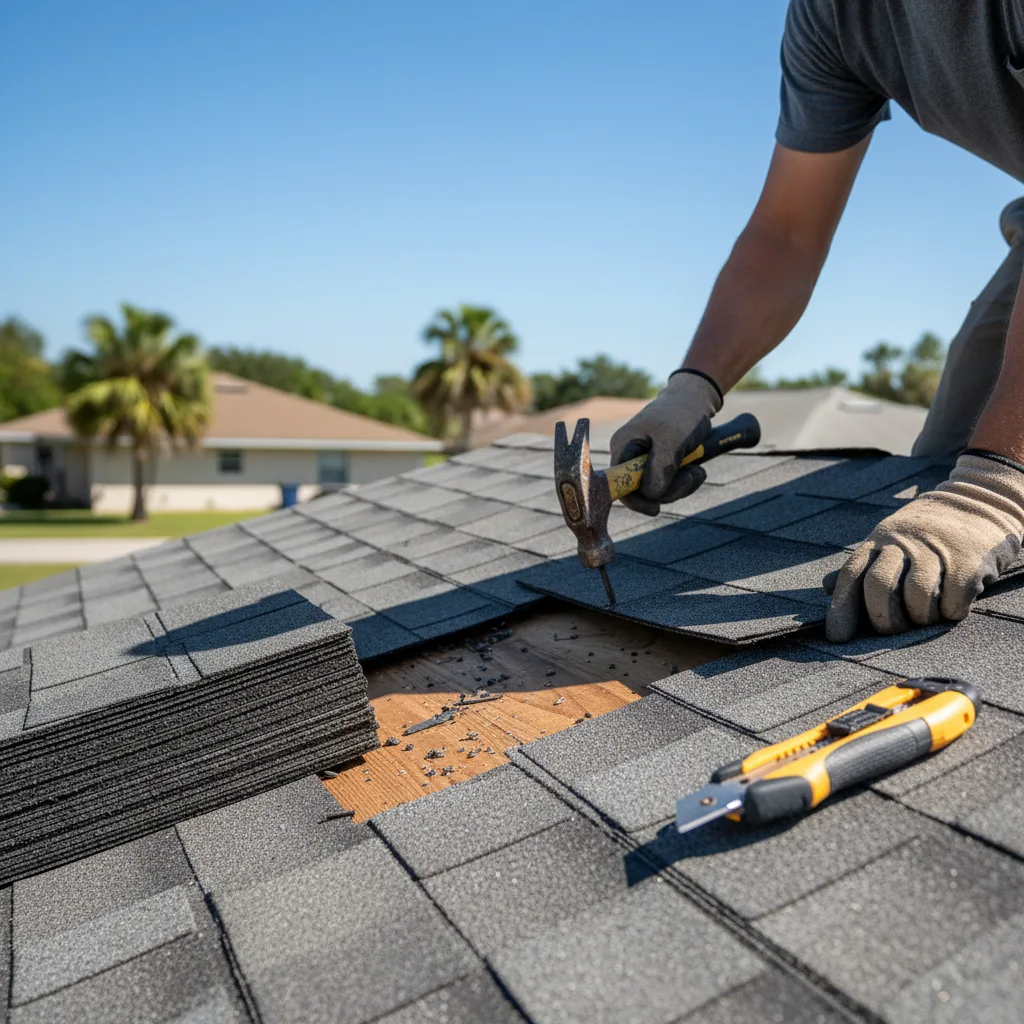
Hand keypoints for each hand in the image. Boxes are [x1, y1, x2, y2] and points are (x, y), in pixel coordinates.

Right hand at [609, 370, 722, 515]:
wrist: (696, 399)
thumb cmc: (681, 413)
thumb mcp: (673, 439)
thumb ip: (661, 467)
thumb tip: (651, 495)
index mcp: (623, 446)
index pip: (619, 485)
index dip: (635, 501)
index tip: (656, 509)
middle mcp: (629, 455)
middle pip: (641, 491)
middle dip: (669, 490)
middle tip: (692, 476)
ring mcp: (643, 460)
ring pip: (658, 490)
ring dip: (681, 486)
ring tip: (697, 470)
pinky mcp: (658, 463)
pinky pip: (668, 484)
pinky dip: (683, 482)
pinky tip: (696, 470)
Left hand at [824, 453, 1023, 640]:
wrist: (978, 502)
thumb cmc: (925, 535)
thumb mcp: (887, 542)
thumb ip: (860, 567)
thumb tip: (826, 586)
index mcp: (878, 540)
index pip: (851, 575)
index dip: (841, 609)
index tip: (837, 638)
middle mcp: (903, 542)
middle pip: (879, 586)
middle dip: (883, 618)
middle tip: (891, 631)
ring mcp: (936, 549)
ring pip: (917, 596)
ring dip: (919, 617)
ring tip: (925, 615)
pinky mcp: (968, 561)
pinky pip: (952, 601)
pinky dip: (950, 612)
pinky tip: (951, 605)